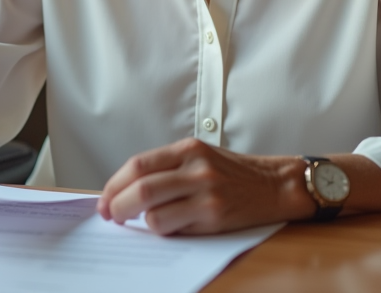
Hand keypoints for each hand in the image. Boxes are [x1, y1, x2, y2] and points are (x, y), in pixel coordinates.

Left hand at [96, 138, 312, 234]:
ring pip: (153, 212)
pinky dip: (163, 229)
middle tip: (110, 215)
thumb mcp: (201, 156)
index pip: (138, 165)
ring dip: (139, 221)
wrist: (275, 185)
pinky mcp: (214, 216)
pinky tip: (168, 226)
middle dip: (117, 205)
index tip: (105, 199)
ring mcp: (205, 193)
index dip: (114, 184)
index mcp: (188, 149)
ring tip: (139, 222)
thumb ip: (167, 168)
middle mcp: (195, 168)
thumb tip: (126, 189)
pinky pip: (173, 227)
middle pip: (140, 188)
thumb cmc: (234, 173)